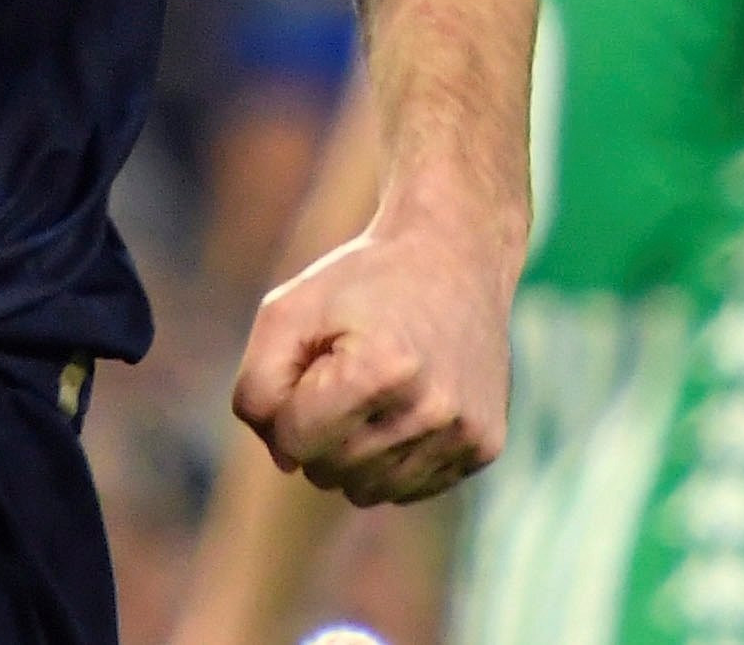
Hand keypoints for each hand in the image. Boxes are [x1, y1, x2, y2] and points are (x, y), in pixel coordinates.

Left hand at [229, 204, 514, 507]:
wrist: (453, 252)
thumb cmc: (360, 282)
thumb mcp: (287, 311)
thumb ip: (259, 388)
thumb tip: (284, 461)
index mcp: (381, 369)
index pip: (294, 441)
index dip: (286, 405)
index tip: (312, 363)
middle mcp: (432, 409)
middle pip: (329, 471)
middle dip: (317, 430)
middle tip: (342, 372)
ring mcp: (464, 433)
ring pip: (368, 491)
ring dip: (353, 452)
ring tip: (371, 392)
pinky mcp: (484, 446)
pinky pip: (409, 489)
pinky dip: (391, 459)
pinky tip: (402, 408)